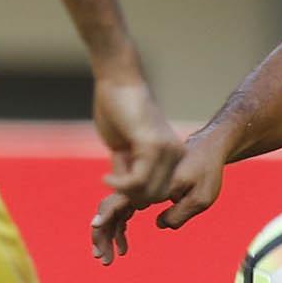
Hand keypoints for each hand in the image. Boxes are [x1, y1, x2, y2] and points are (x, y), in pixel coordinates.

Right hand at [88, 77, 183, 263]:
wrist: (118, 80)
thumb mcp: (124, 147)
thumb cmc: (117, 109)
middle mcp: (175, 154)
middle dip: (130, 202)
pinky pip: (138, 180)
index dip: (136, 200)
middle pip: (156, 197)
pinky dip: (120, 184)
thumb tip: (126, 195)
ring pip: (148, 192)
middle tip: (108, 193)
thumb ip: (128, 169)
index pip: (160, 192)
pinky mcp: (152, 145)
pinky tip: (105, 177)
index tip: (117, 196)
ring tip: (107, 181)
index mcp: (172, 155)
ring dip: (123, 194)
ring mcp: (167, 150)